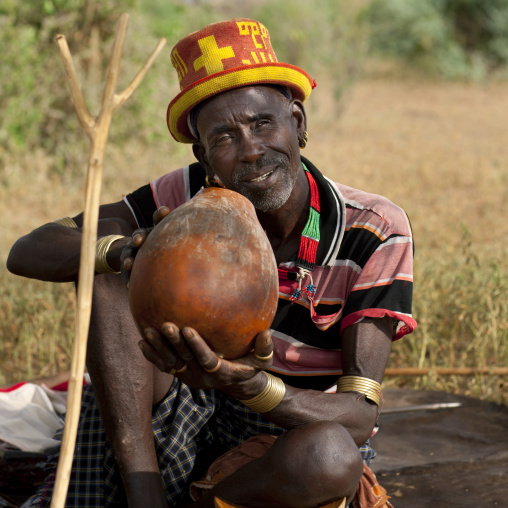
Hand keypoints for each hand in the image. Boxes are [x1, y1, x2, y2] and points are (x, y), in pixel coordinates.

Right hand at [120, 206, 170, 280]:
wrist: (141, 256)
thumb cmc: (162, 247)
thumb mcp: (169, 241)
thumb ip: (177, 236)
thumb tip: (205, 226)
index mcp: (155, 230)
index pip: (157, 220)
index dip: (159, 214)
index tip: (165, 210)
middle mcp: (142, 238)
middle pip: (140, 234)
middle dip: (139, 236)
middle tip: (138, 240)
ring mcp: (132, 250)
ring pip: (129, 252)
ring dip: (128, 258)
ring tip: (128, 264)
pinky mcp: (127, 264)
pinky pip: (126, 271)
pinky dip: (128, 278)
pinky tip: (129, 286)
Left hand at [138, 323, 273, 398]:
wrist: (238, 384)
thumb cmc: (251, 367)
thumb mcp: (262, 361)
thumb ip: (264, 348)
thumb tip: (267, 333)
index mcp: (220, 372)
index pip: (206, 359)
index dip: (196, 346)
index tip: (188, 329)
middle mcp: (202, 377)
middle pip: (184, 360)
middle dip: (173, 343)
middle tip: (165, 324)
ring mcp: (190, 377)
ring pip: (170, 364)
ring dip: (158, 348)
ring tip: (147, 331)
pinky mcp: (182, 375)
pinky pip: (164, 366)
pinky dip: (153, 356)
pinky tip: (142, 342)